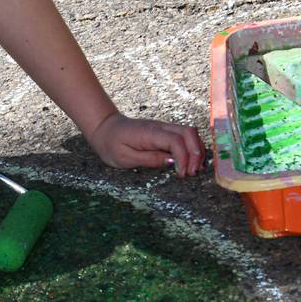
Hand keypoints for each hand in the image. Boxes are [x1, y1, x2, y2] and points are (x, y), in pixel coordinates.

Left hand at [87, 112, 204, 176]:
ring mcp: (163, 127)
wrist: (104, 130)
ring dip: (196, 150)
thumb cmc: (111, 145)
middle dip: (195, 153)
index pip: (175, 141)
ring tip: (194, 169)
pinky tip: (190, 162)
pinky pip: (184, 136)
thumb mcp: (126, 158)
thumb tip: (173, 162)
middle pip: (189, 132)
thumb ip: (150, 159)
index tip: (181, 174)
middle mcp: (159, 127)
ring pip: (189, 133)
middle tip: (192, 173)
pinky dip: (191, 148)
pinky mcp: (164, 132)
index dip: (184, 158)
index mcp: (149, 133)